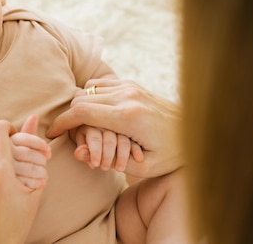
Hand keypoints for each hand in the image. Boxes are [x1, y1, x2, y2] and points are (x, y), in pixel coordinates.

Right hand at [47, 78, 181, 177]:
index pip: (81, 112)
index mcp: (127, 117)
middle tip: (65, 132)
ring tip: (78, 124)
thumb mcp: (141, 168)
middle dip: (68, 116)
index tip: (52, 133)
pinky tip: (94, 112)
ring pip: (89, 89)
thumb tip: (78, 153)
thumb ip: (107, 159)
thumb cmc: (172, 155)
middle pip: (81, 99)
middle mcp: (126, 96)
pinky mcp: (133, 84)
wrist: (200, 131)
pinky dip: (92, 96)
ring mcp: (130, 87)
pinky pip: (101, 85)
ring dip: (79, 105)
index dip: (62, 122)